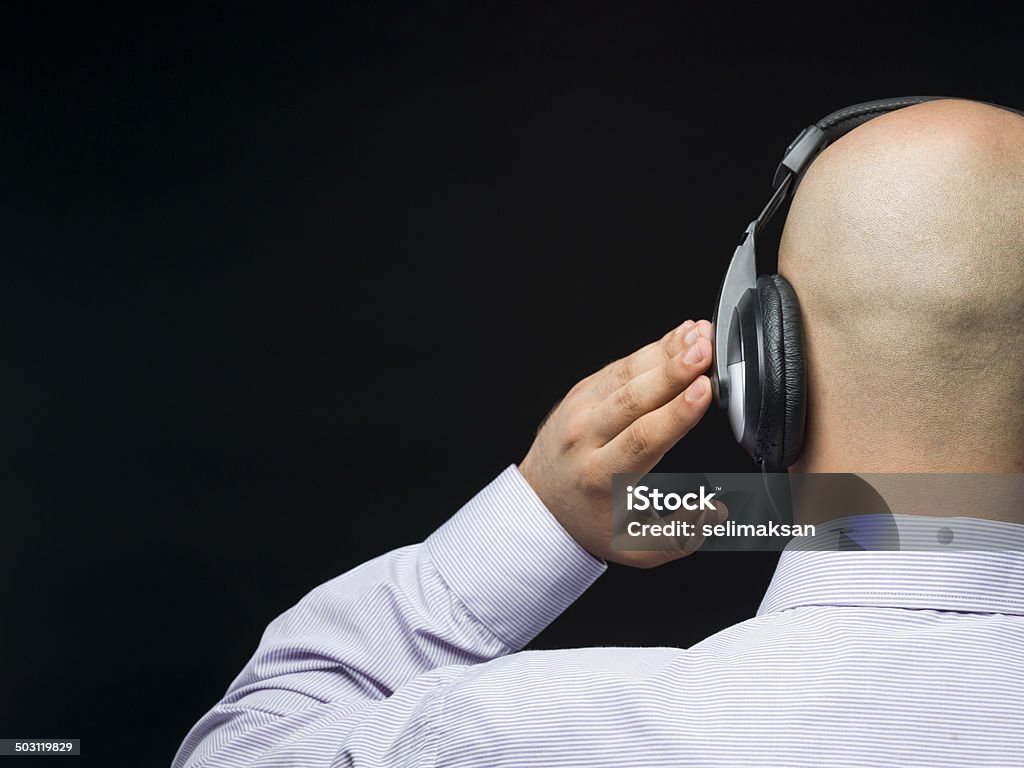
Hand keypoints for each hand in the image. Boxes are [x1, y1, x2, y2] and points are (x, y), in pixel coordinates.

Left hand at [518, 319, 725, 566]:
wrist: (539, 504)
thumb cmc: (591, 522)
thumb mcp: (636, 547)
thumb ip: (680, 534)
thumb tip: (715, 511)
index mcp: (601, 476)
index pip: (642, 439)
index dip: (676, 413)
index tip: (705, 390)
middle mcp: (585, 438)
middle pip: (633, 398)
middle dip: (673, 370)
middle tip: (706, 349)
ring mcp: (579, 410)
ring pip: (625, 374)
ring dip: (665, 351)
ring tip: (699, 334)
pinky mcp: (582, 392)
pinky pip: (618, 366)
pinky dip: (650, 349)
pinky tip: (679, 337)